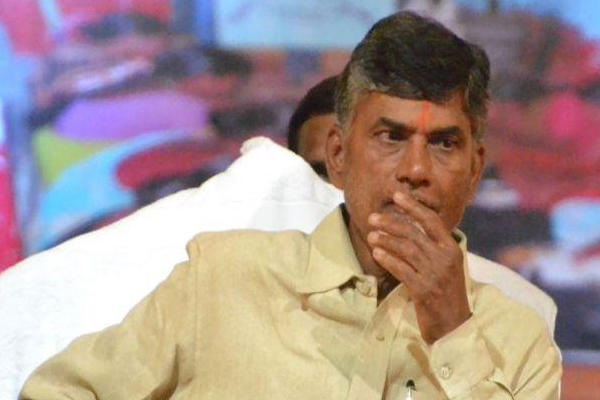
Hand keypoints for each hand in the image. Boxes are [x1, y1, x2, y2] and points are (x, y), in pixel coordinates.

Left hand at [367, 191, 470, 343]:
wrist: (454, 326)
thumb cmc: (446, 293)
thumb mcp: (446, 266)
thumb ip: (433, 247)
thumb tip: (410, 226)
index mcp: (453, 249)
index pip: (432, 221)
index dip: (414, 207)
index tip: (397, 195)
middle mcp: (446, 258)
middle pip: (414, 233)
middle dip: (391, 223)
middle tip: (372, 218)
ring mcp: (435, 275)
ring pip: (406, 250)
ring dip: (386, 240)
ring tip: (371, 235)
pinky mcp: (424, 291)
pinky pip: (402, 270)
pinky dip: (388, 260)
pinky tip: (376, 253)